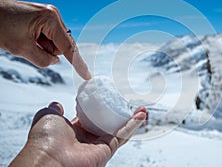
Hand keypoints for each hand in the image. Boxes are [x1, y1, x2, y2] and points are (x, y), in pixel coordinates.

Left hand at [0, 0, 90, 79]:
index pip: (68, 47)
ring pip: (55, 41)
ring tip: (24, 38)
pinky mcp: (42, 16)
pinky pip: (48, 35)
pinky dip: (40, 41)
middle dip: (49, 50)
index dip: (77, 63)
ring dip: (42, 46)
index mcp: (50, 19)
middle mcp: (53, 14)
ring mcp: (48, 14)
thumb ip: (43, 59)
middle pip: (62, 44)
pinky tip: (27, 36)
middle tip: (29, 46)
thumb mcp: (21, 48)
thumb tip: (54, 60)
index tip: (86, 75)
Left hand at [10, 102, 145, 166]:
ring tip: (141, 108)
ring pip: (120, 128)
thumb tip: (57, 103)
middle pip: (108, 123)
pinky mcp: (108, 149)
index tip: (107, 96)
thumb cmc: (45, 139)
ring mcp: (99, 144)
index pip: (91, 117)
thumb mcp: (47, 116)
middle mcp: (88, 138)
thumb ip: (53, 109)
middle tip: (127, 102)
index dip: (100, 107)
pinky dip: (134, 124)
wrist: (49, 159)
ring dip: (132, 118)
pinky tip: (142, 114)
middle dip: (119, 113)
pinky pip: (124, 134)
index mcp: (74, 130)